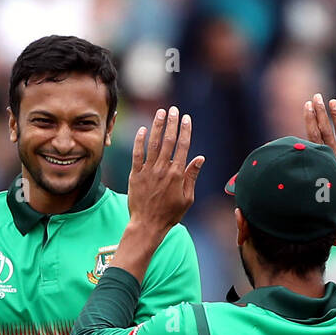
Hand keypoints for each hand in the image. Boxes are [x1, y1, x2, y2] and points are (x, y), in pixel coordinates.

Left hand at [126, 107, 204, 235]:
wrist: (147, 225)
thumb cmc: (169, 214)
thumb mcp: (187, 198)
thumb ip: (192, 176)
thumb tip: (200, 158)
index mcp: (177, 174)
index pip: (183, 147)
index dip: (185, 130)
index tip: (186, 118)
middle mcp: (163, 169)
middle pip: (168, 141)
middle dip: (171, 123)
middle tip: (173, 110)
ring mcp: (148, 171)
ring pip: (153, 143)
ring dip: (157, 126)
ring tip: (160, 112)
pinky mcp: (136, 175)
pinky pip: (137, 154)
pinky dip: (140, 140)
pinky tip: (142, 129)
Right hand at [304, 94, 335, 199]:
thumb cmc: (328, 202)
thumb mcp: (313, 189)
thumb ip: (305, 173)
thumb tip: (288, 160)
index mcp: (322, 163)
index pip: (313, 137)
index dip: (310, 120)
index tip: (307, 105)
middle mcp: (334, 159)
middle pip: (326, 132)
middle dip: (321, 113)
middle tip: (317, 96)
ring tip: (332, 101)